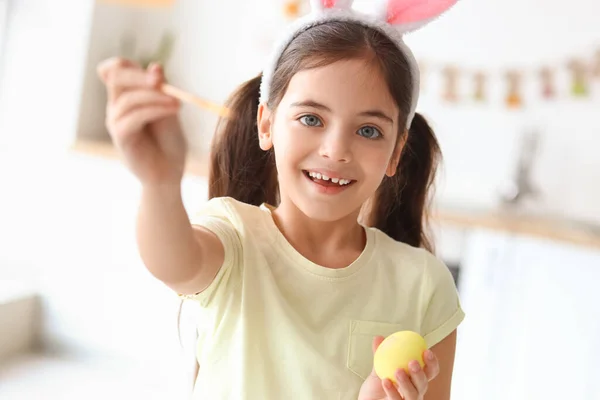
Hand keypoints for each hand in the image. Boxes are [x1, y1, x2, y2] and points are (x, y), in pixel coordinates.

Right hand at [97, 57, 185, 185]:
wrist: (169, 172)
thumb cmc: (169, 142)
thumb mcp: (169, 109)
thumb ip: (161, 90)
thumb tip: (156, 66)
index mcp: (126, 96)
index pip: (115, 69)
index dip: (128, 64)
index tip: (155, 73)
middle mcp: (116, 106)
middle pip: (116, 77)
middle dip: (140, 76)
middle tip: (162, 81)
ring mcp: (116, 121)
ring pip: (129, 98)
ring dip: (155, 96)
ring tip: (177, 104)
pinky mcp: (120, 136)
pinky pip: (134, 116)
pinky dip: (155, 109)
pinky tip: (174, 110)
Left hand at [357, 336, 439, 399]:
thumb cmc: (376, 387)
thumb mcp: (378, 368)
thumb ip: (380, 354)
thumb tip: (378, 338)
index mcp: (415, 380)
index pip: (429, 372)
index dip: (432, 363)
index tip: (426, 351)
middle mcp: (415, 392)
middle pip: (424, 384)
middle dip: (421, 373)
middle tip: (412, 362)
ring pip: (414, 395)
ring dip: (407, 382)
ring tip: (398, 371)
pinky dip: (392, 391)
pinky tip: (385, 381)